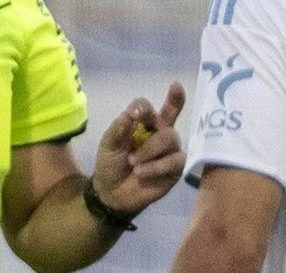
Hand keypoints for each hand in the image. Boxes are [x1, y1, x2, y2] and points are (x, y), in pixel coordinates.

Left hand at [91, 82, 186, 214]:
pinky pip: (174, 160)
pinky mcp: (177, 167)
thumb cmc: (111, 165)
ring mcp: (171, 149)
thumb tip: (130, 114)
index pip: (146, 107)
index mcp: (143, 124)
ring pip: (171, 139)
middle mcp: (160, 132)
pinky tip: (141, 172)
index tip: (134, 114)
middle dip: (174, 103)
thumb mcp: (108, 146)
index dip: (143, 108)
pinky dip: (156, 166)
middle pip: (169, 116)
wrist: (112, 194)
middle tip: (174, 91)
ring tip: (133, 163)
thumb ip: (118, 129)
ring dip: (150, 150)